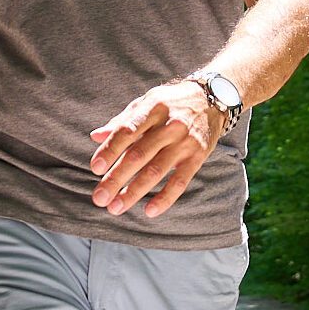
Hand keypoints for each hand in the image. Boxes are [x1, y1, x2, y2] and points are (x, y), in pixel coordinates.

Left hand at [89, 81, 224, 218]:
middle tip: (99, 198)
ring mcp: (185, 142)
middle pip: (138, 155)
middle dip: (116, 178)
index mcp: (152, 108)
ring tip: (116, 208)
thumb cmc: (171, 103)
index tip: (96, 168)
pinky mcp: (198, 156)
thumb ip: (122, 121)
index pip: (127, 131)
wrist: (213, 98)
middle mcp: (169, 125)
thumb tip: (96, 137)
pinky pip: (180, 181)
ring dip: (134, 192)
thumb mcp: (146, 103)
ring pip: (156, 171)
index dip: (110, 150)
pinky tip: (149, 211)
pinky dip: (165, 198)